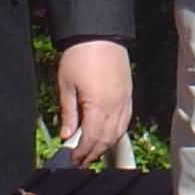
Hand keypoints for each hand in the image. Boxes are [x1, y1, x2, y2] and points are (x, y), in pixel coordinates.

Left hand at [55, 40, 132, 167]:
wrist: (100, 33)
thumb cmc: (80, 56)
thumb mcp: (66, 85)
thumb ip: (68, 113)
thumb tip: (66, 135)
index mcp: (99, 106)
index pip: (92, 138)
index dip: (83, 153)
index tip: (73, 160)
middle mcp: (116, 105)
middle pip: (107, 138)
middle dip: (94, 152)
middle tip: (81, 161)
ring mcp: (125, 99)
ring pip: (119, 131)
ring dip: (106, 144)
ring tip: (93, 151)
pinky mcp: (129, 92)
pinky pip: (126, 119)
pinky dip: (117, 131)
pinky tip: (108, 133)